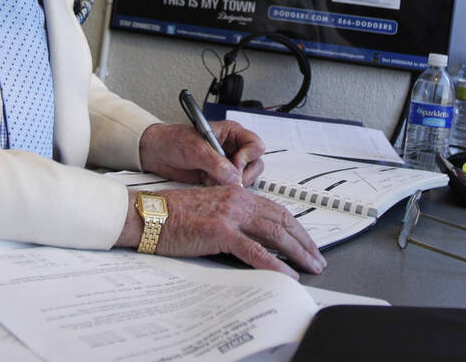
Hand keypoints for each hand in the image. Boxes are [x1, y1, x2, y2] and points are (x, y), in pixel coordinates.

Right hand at [125, 185, 325, 278]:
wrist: (147, 215)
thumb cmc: (173, 214)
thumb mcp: (209, 209)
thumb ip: (232, 216)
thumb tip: (252, 236)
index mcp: (236, 193)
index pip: (277, 210)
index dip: (296, 228)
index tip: (308, 242)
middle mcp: (238, 200)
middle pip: (282, 220)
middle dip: (304, 241)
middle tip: (318, 258)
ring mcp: (230, 215)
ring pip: (275, 234)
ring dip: (297, 252)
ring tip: (311, 266)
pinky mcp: (220, 232)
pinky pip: (254, 250)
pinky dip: (274, 263)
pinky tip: (286, 273)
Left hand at [138, 122, 265, 186]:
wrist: (154, 153)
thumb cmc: (172, 140)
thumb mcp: (196, 149)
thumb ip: (216, 164)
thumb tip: (233, 178)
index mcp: (231, 133)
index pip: (256, 145)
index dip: (248, 157)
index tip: (234, 164)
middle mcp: (232, 148)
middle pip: (255, 164)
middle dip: (242, 175)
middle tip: (227, 179)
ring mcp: (226, 164)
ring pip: (244, 178)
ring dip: (231, 184)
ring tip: (212, 180)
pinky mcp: (218, 177)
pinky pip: (230, 187)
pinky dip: (222, 190)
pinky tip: (207, 184)